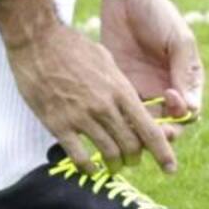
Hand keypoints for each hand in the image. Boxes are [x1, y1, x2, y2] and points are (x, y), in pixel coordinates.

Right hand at [0, 0, 175, 175]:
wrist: (38, 40)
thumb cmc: (72, 46)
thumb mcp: (105, 58)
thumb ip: (118, 83)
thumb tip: (129, 100)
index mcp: (120, 89)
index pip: (148, 128)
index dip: (162, 151)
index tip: (170, 167)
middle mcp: (105, 106)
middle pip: (131, 145)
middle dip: (135, 158)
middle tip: (133, 161)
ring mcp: (81, 116)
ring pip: (109, 153)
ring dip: (115, 165)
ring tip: (114, 166)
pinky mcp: (59, 124)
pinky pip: (79, 156)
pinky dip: (89, 167)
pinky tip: (90, 168)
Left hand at [100, 0, 203, 135]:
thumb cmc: (159, 14)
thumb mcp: (178, 40)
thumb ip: (184, 73)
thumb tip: (190, 109)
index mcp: (186, 80)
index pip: (189, 113)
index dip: (182, 115)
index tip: (171, 98)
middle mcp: (166, 89)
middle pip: (167, 126)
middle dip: (162, 133)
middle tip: (153, 128)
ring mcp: (143, 89)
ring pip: (144, 124)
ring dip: (140, 131)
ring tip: (132, 123)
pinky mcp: (121, 86)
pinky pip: (123, 111)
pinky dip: (121, 118)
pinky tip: (115, 112)